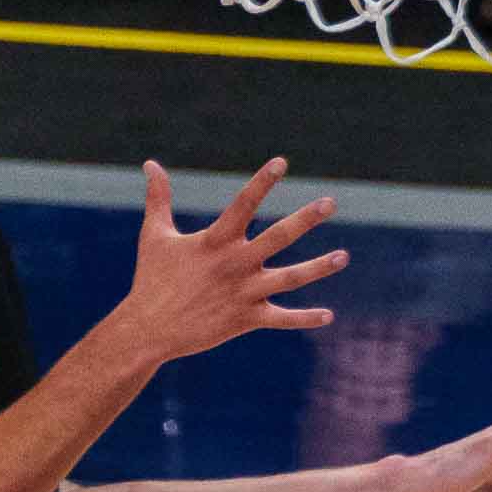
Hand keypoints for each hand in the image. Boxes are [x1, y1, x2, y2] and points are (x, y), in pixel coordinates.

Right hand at [124, 158, 348, 361]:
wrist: (148, 329)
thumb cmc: (152, 278)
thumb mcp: (154, 235)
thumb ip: (158, 198)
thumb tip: (150, 163)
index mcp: (215, 241)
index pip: (243, 204)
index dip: (261, 182)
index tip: (282, 162)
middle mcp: (234, 264)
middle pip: (278, 237)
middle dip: (305, 219)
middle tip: (330, 202)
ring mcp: (243, 292)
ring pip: (289, 279)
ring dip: (318, 268)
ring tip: (343, 257)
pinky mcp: (247, 319)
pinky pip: (282, 319)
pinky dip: (305, 318)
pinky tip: (329, 316)